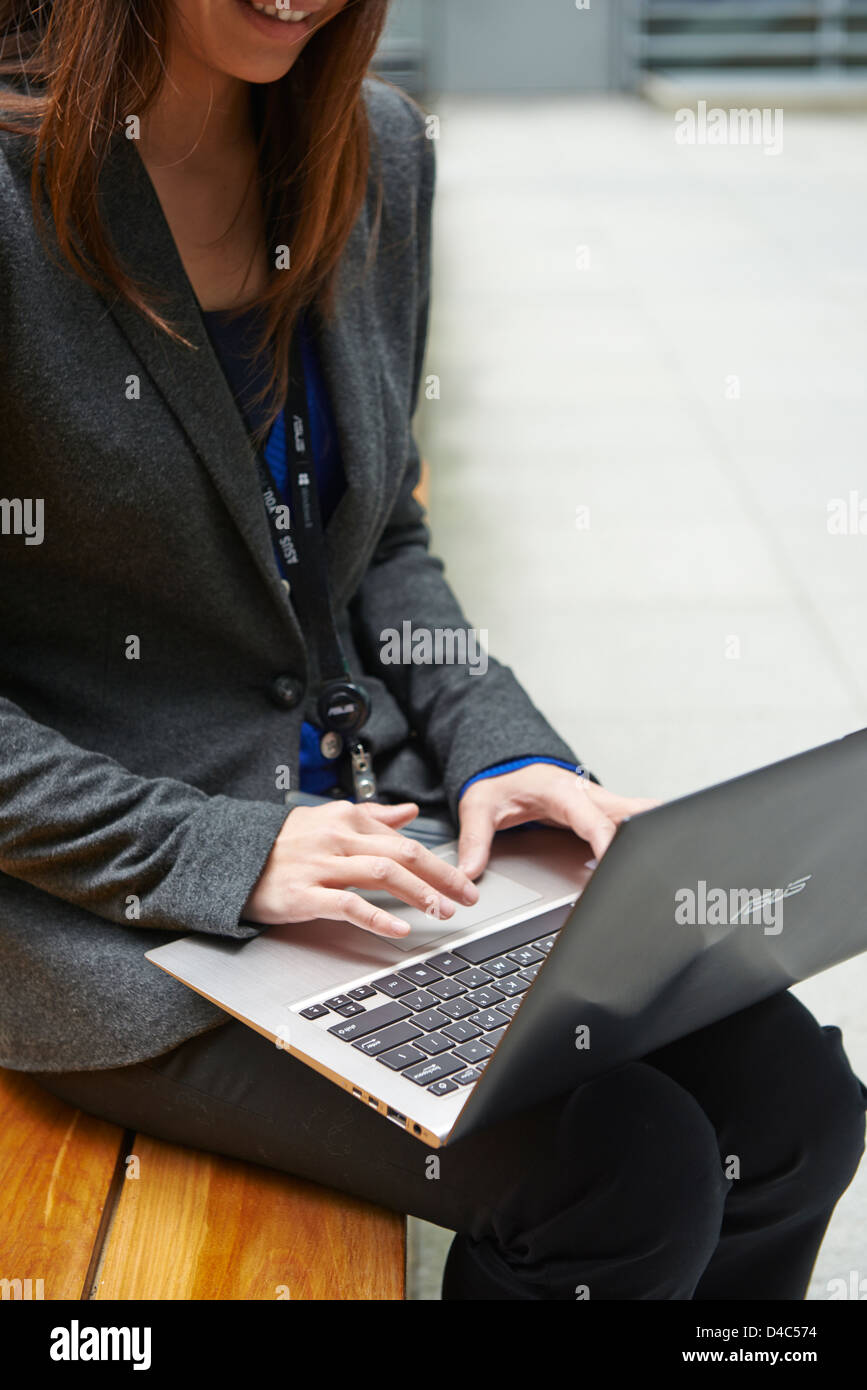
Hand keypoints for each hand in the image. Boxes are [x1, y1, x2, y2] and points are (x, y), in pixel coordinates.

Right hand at [243, 798, 478, 938]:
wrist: (228, 858)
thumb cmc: (283, 844)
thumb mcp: (328, 820)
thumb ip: (373, 816)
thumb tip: (410, 813)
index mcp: (346, 818)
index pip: (404, 839)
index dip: (439, 861)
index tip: (461, 881)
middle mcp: (336, 837)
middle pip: (402, 854)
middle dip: (441, 876)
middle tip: (467, 897)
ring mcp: (320, 866)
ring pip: (382, 874)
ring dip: (418, 893)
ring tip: (442, 911)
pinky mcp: (304, 894)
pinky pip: (348, 905)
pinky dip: (378, 917)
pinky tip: (400, 928)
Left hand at [457, 764, 660, 877]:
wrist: (509, 765)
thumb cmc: (499, 782)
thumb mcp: (479, 806)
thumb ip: (475, 840)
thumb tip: (469, 872)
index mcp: (562, 793)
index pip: (594, 821)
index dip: (608, 844)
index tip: (617, 865)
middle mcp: (588, 795)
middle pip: (632, 813)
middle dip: (651, 832)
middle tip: (670, 860)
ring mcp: (600, 802)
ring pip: (640, 813)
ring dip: (656, 830)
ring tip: (676, 860)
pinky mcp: (604, 811)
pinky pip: (633, 820)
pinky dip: (647, 833)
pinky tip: (660, 854)